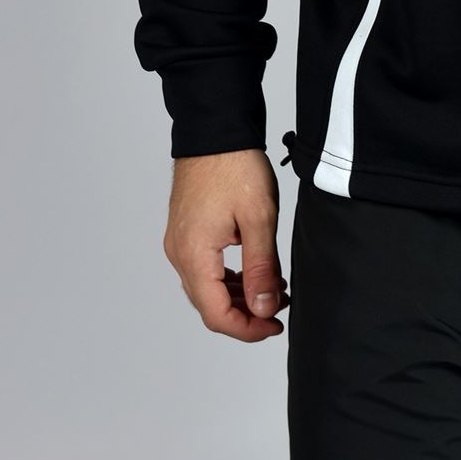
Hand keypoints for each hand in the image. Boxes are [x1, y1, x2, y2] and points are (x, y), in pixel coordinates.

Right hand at [161, 147, 286, 340]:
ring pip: (207, 288)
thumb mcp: (259, 218)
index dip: (247, 329)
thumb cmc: (235, 166)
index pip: (216, 314)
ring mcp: (180, 242)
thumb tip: (263, 309)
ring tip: (274, 289)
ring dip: (239, 295)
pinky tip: (255, 271)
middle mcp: (179, 254)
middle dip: (247, 313)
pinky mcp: (186, 232)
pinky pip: (205, 269)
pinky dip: (229, 278)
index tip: (275, 325)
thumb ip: (261, 267)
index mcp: (193, 255)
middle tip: (280, 307)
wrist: (216, 130)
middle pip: (210, 305)